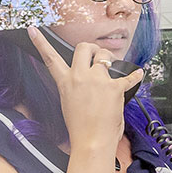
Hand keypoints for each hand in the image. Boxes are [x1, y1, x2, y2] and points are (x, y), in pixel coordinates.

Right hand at [26, 27, 143, 154]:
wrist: (91, 142)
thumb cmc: (80, 127)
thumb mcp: (68, 102)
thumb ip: (75, 85)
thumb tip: (87, 78)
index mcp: (65, 82)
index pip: (50, 58)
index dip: (40, 42)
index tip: (33, 30)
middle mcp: (80, 77)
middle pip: (84, 47)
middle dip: (92, 49)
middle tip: (97, 57)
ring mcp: (98, 81)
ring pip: (105, 56)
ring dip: (109, 60)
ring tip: (111, 73)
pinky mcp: (114, 87)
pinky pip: (128, 76)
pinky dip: (135, 75)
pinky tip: (138, 74)